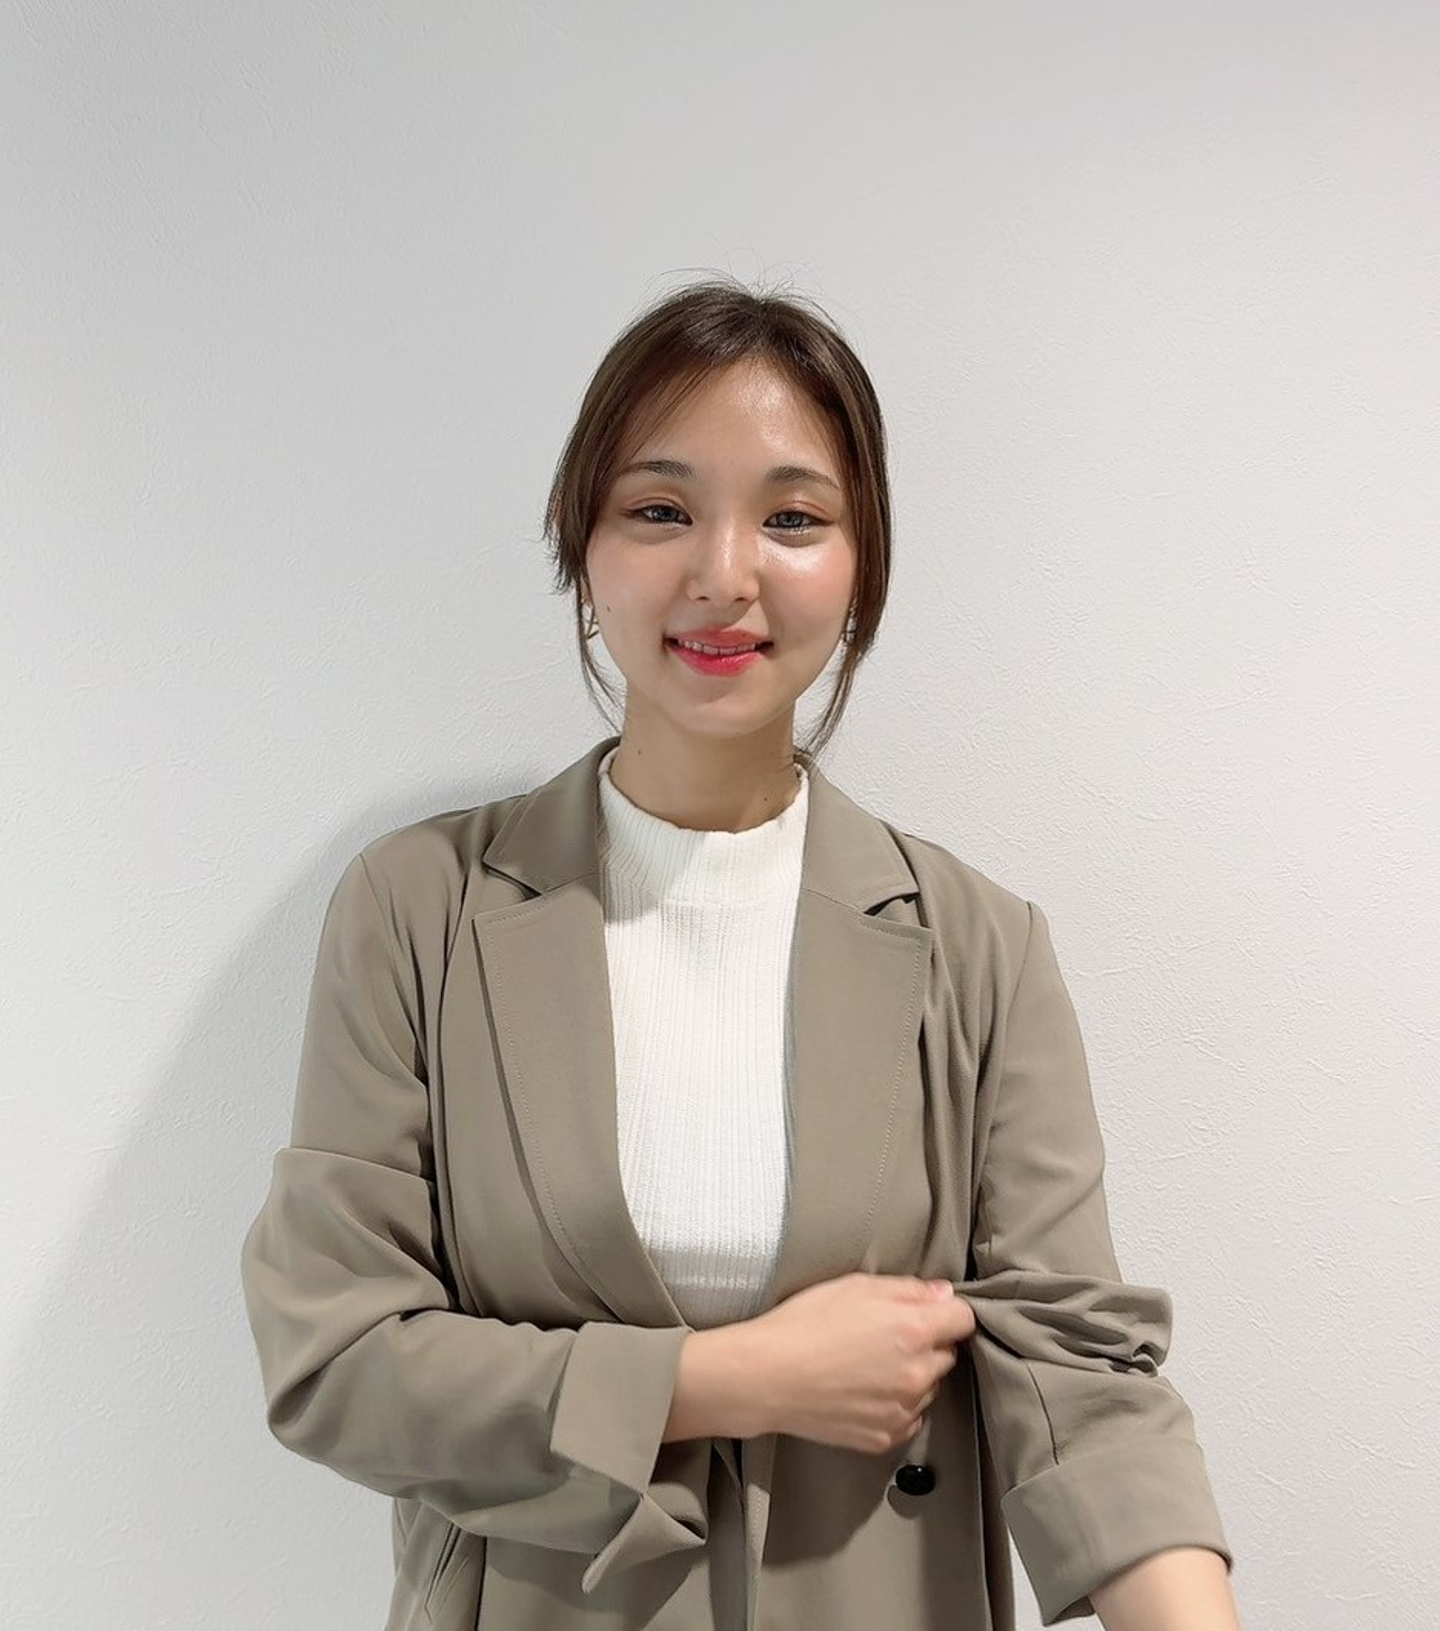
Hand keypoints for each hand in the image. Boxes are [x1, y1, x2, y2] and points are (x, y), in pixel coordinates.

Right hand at [745, 1272, 976, 1453]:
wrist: (765, 1377)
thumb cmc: (803, 1325)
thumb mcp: (854, 1286)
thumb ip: (907, 1289)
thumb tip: (942, 1294)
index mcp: (914, 1330)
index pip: (963, 1319)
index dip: (946, 1312)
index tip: (929, 1312)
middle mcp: (917, 1374)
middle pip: (947, 1354)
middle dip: (926, 1343)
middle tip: (885, 1336)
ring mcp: (903, 1410)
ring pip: (928, 1387)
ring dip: (911, 1375)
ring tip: (867, 1365)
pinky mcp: (885, 1437)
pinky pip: (908, 1417)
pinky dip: (895, 1405)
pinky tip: (862, 1391)